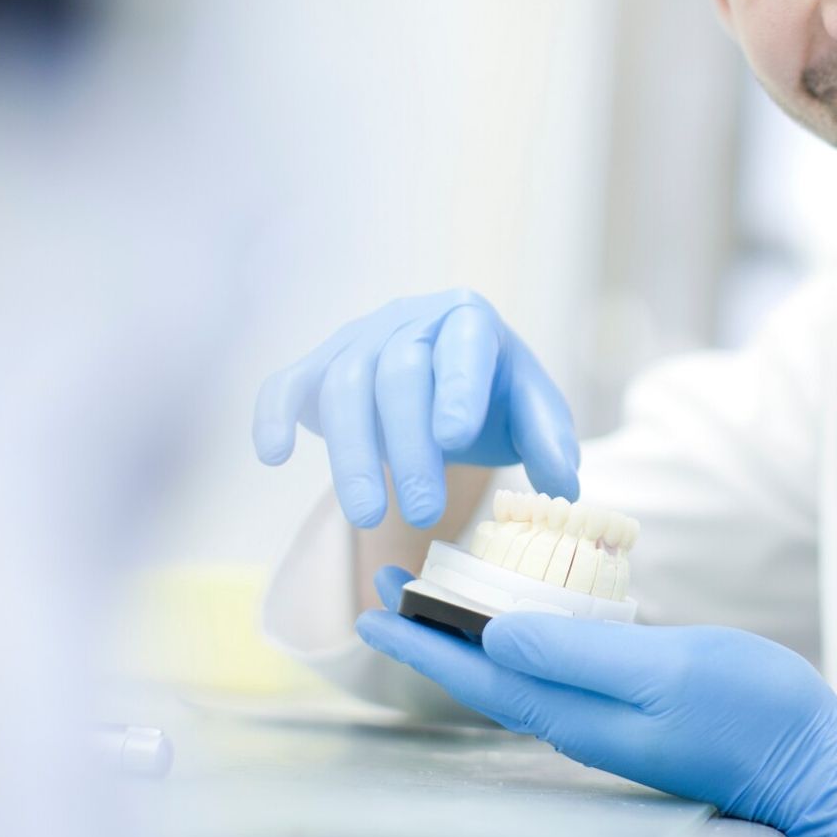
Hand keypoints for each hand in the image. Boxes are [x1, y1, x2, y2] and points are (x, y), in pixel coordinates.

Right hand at [252, 290, 577, 527]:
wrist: (442, 377)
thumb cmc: (492, 396)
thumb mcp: (531, 410)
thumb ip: (550, 440)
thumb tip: (564, 485)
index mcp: (468, 319)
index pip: (463, 343)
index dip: (456, 386)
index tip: (456, 438)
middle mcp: (407, 318)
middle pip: (398, 374)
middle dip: (408, 445)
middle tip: (424, 511)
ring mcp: (355, 340)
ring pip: (343, 386)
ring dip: (351, 454)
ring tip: (368, 518)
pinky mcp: (314, 367)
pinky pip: (285, 383)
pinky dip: (273, 414)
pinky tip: (274, 455)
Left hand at [358, 567, 836, 836]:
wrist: (813, 764)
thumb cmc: (750, 713)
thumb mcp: (666, 670)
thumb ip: (581, 654)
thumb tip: (497, 636)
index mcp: (574, 713)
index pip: (475, 673)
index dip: (419, 642)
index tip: (369, 609)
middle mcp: (577, 722)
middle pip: (482, 674)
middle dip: (430, 634)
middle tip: (387, 586)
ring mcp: (604, 720)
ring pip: (514, 674)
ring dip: (467, 636)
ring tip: (436, 598)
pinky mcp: (632, 711)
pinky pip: (552, 674)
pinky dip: (518, 641)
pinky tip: (521, 621)